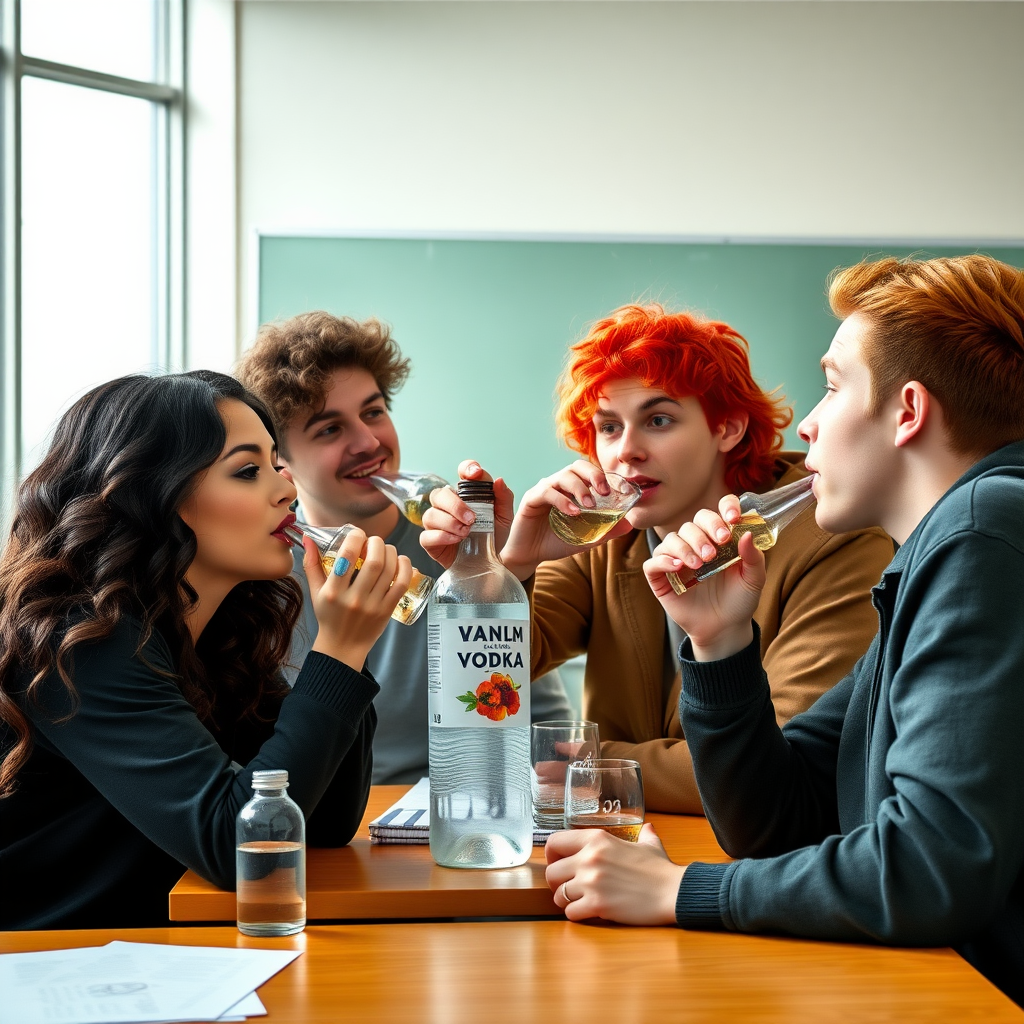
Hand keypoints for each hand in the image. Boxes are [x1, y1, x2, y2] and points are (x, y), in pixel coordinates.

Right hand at [306, 528, 412, 670]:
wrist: (343, 647)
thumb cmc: (329, 617)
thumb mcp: (315, 592)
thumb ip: (311, 564)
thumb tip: (308, 538)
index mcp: (333, 591)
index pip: (348, 555)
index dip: (356, 537)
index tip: (357, 534)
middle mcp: (354, 598)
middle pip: (374, 560)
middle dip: (376, 543)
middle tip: (373, 541)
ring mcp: (373, 605)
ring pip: (389, 569)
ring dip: (390, 552)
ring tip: (385, 549)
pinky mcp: (387, 610)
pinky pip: (402, 584)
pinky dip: (404, 567)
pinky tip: (400, 560)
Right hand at [419, 460, 514, 569]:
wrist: (491, 563)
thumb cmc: (494, 536)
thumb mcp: (504, 517)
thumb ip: (504, 498)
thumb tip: (499, 481)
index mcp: (467, 494)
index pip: (462, 472)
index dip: (466, 468)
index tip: (475, 474)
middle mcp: (448, 505)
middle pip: (440, 494)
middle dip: (455, 505)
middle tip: (472, 519)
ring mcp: (437, 523)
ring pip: (431, 514)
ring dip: (450, 523)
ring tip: (466, 533)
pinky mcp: (430, 542)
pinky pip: (426, 535)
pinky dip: (442, 536)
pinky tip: (456, 540)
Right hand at [499, 461, 633, 580]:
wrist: (530, 556)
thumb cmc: (556, 542)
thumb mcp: (586, 538)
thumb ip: (605, 530)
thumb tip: (630, 524)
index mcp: (572, 489)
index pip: (589, 472)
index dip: (604, 476)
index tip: (620, 490)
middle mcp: (558, 485)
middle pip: (577, 466)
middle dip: (594, 475)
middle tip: (604, 492)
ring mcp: (544, 490)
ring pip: (563, 476)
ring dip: (579, 488)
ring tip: (589, 505)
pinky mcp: (531, 499)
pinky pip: (547, 492)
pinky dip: (562, 500)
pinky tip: (573, 512)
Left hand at [545, 823, 684, 924]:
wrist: (673, 892)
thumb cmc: (660, 869)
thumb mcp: (649, 845)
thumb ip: (643, 834)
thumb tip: (648, 828)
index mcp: (597, 839)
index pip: (554, 842)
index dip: (551, 855)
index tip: (557, 863)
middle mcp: (589, 858)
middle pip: (551, 873)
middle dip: (556, 883)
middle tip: (567, 888)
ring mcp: (592, 882)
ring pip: (558, 895)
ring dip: (566, 901)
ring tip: (579, 902)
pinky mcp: (597, 905)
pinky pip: (570, 913)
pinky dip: (576, 915)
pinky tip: (588, 912)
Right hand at [643, 494, 761, 659]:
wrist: (725, 628)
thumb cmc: (739, 600)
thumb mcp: (754, 579)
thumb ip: (754, 557)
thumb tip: (748, 534)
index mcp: (719, 538)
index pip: (718, 511)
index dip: (725, 508)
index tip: (733, 518)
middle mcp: (696, 544)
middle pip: (693, 523)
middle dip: (704, 532)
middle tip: (716, 549)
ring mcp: (676, 560)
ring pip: (672, 539)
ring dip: (686, 547)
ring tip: (700, 565)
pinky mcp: (661, 577)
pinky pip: (653, 562)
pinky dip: (663, 561)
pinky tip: (678, 567)